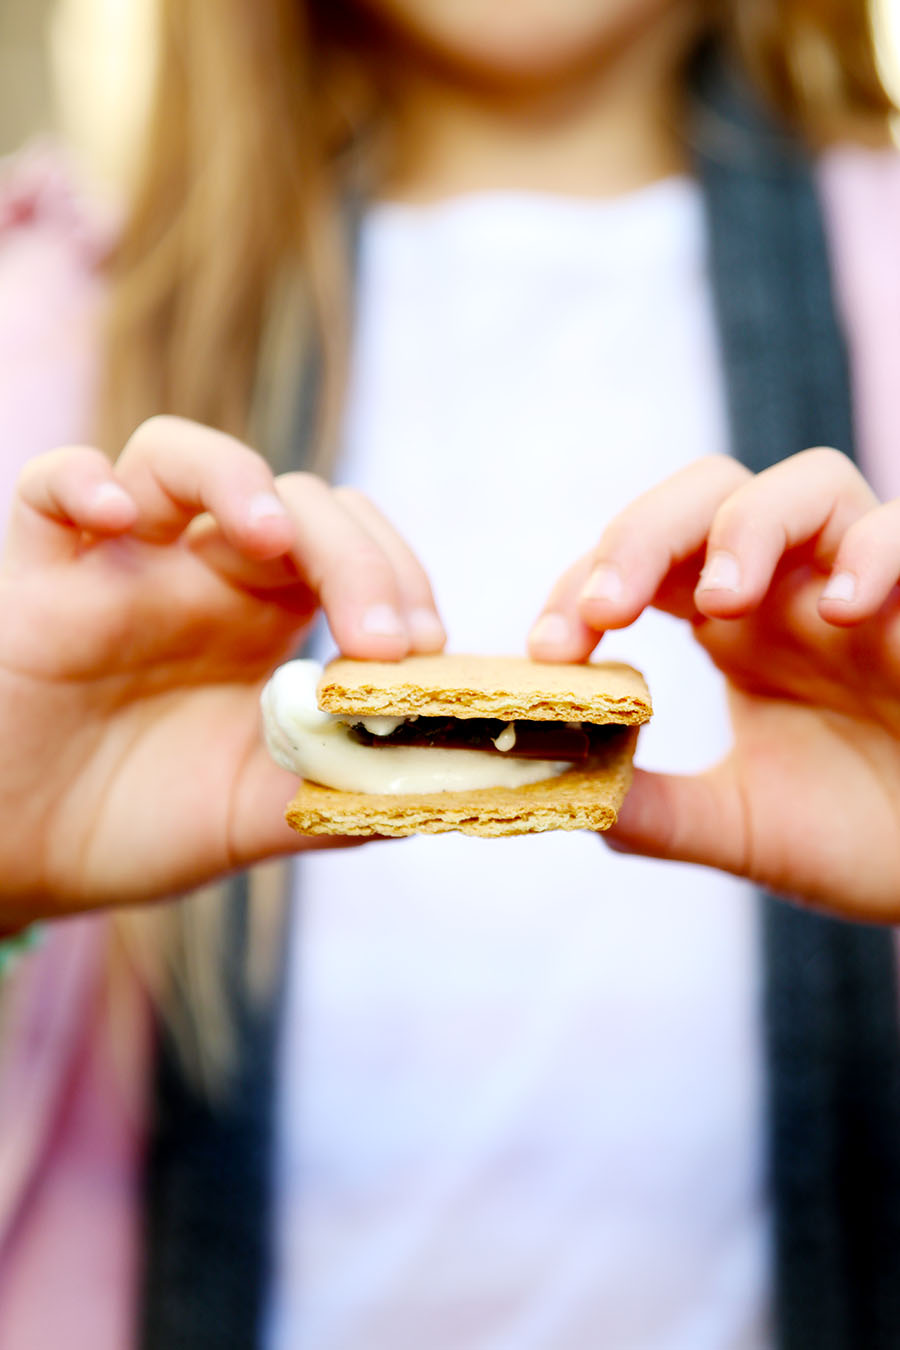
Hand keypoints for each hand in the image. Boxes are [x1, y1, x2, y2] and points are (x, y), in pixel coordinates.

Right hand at [0, 416, 444, 920]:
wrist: (22, 857)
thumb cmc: (138, 824)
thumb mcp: (259, 815)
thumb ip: (345, 792)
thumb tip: (447, 784)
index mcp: (267, 620)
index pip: (353, 548)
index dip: (397, 580)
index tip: (423, 652)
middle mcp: (203, 575)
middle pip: (295, 500)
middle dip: (355, 555)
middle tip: (382, 641)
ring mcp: (123, 564)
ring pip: (180, 456)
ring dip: (236, 479)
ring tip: (270, 537)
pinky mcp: (39, 574)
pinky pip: (52, 486)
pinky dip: (85, 482)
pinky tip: (120, 519)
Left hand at [529, 449, 899, 920]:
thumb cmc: (865, 837)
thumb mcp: (742, 828)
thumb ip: (654, 810)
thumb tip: (558, 791)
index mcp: (737, 626)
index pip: (643, 562)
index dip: (583, 587)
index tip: (550, 652)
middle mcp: (796, 589)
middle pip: (708, 494)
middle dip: (643, 535)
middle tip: (606, 610)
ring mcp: (871, 588)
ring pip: (808, 483)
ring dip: (748, 528)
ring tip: (720, 603)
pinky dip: (875, 554)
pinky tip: (843, 611)